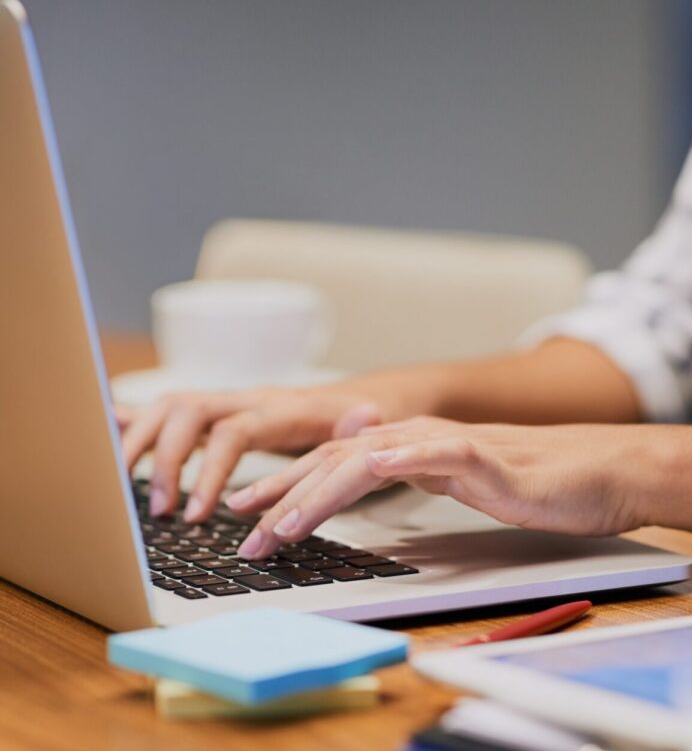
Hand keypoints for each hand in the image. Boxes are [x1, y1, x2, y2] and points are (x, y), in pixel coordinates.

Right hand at [118, 387, 388, 520]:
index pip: (232, 431)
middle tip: (161, 511)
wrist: (340, 397)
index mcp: (276, 407)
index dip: (210, 470)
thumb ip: (358, 424)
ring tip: (125, 488)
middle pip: (188, 412)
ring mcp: (224, 401)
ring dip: (142, 443)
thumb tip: (365, 417)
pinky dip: (133, 420)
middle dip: (167, 459)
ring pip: (169, 407)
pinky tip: (106, 432)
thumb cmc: (346, 417)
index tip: (199, 515)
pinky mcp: (212, 412)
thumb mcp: (361, 423)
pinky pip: (165, 410)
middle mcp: (242, 398)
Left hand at [227, 416, 649, 559]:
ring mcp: (446, 443)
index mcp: (408, 446)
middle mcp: (418, 437)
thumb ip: (413, 479)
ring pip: (366, 458)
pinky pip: (427, 457)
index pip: (334, 462)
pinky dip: (390, 467)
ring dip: (319, 490)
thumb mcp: (455, 484)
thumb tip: (369, 488)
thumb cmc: (528, 483)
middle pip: (335, 459)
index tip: (249, 513)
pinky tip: (365, 476)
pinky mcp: (479, 456)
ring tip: (283, 524)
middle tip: (245, 532)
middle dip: (284, 495)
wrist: (594, 469)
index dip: (288, 486)